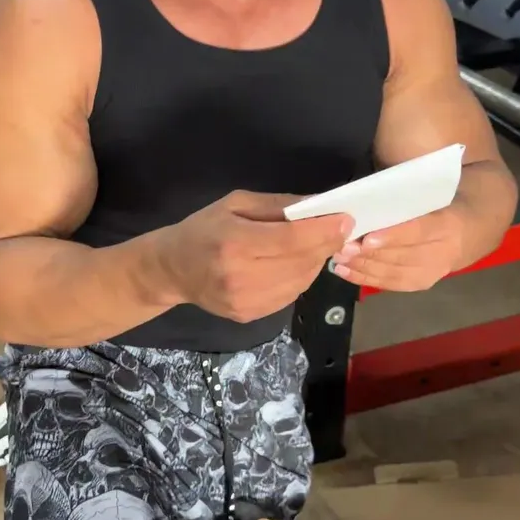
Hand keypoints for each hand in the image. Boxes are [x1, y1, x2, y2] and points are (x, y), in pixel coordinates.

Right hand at [157, 190, 353, 321]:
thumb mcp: (234, 204)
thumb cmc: (203, 229)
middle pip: (301, 262)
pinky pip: (291, 295)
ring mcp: (245, 301)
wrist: (172, 270)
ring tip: (313, 245)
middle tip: (336, 230)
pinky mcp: (250, 315)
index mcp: (234, 243)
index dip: (323, 231)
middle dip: (325, 245)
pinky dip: (301, 277)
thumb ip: (277, 205)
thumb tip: (319, 205)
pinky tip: (293, 264)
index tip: (347, 220)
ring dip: (315, 262)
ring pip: (301, 281)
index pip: (290, 240)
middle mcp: (240, 276)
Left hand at [331, 205, 466, 290]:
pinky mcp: (423, 283)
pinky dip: (364, 278)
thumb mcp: (433, 194)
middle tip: (340, 247)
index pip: (418, 232)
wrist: (475, 228)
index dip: (392, 237)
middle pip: (401, 256)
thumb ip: (405, 200)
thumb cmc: (445, 202)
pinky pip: (390, 283)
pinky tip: (344, 271)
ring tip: (337, 258)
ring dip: (362, 266)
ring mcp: (434, 272)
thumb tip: (364, 200)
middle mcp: (444, 252)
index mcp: (448, 224)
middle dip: (368, 255)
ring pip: (393, 272)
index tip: (366, 239)